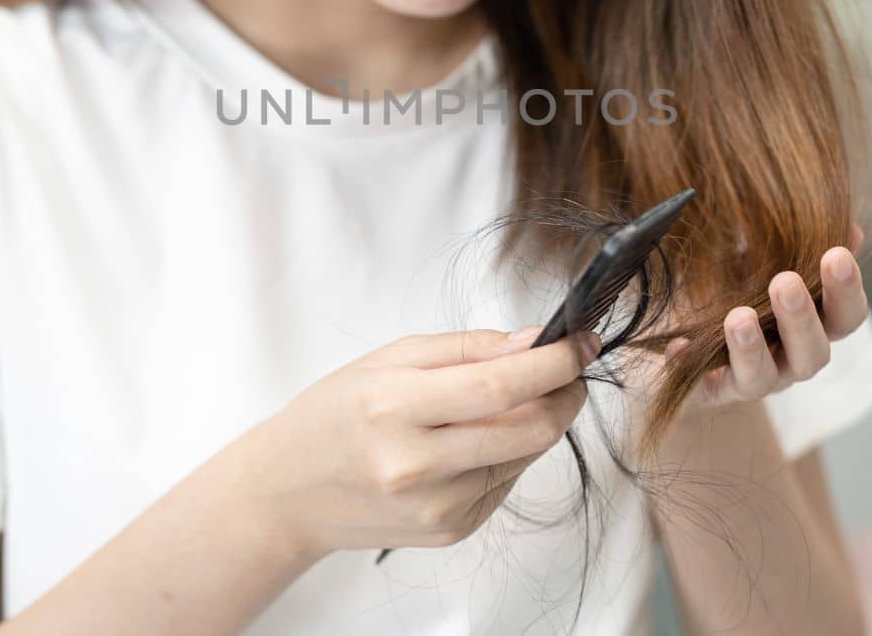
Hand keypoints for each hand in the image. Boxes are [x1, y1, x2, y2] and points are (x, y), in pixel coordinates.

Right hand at [257, 326, 602, 557]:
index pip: (500, 384)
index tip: (582, 340)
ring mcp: (437, 507)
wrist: (290, 494)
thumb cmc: (336, 415)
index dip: (555, 361)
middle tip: (568, 366)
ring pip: (526, 455)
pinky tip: (479, 437)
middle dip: (565, 391)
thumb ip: (466, 348)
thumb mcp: (388, 359)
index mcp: (394, 408)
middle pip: (530, 428)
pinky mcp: (451, 531)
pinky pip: (506, 480)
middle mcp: (417, 466)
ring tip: (513, 397)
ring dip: (539, 419)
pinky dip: (510, 451)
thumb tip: (534, 340)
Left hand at [631, 224, 870, 412]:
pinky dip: (691, 362)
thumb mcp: (769, 266)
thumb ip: (804, 249)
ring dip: (752, 346)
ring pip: (763, 376)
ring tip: (737, 317)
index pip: (847, 317)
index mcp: (814, 327)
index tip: (836, 254)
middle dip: (801, 318)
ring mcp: (754, 382)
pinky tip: (680, 347)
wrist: (694, 353)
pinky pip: (703, 386)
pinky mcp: (710, 393)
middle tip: (785, 282)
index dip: (847, 290)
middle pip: (814, 352)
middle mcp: (792, 361)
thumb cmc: (742, 296)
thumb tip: (851, 229)